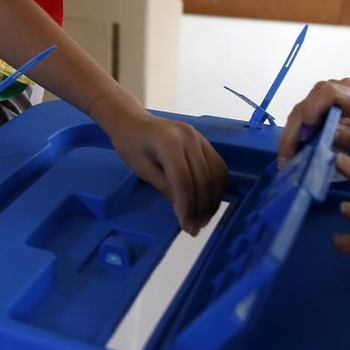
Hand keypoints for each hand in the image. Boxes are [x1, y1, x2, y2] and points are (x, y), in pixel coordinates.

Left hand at [105, 112, 228, 235]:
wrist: (133, 121)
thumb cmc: (130, 145)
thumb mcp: (142, 170)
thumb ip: (165, 188)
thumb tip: (185, 212)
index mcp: (168, 142)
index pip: (184, 180)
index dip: (187, 206)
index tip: (186, 226)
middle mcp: (189, 137)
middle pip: (203, 178)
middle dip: (201, 207)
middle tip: (195, 228)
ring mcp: (200, 137)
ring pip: (216, 174)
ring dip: (213, 200)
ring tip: (203, 219)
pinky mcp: (205, 141)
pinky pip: (218, 166)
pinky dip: (217, 187)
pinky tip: (209, 203)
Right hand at [279, 78, 349, 166]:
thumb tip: (325, 135)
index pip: (326, 94)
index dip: (310, 112)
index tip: (305, 137)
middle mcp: (342, 88)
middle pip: (308, 102)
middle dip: (294, 130)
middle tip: (286, 157)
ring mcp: (334, 92)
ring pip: (303, 108)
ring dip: (293, 132)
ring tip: (288, 157)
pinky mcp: (328, 101)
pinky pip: (307, 112)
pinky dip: (299, 130)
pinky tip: (296, 148)